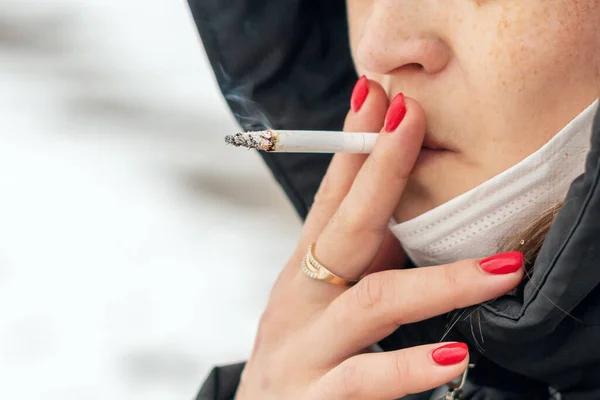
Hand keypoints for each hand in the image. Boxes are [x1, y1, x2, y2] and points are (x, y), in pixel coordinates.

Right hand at [235, 79, 523, 399]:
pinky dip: (408, 367)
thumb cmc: (297, 354)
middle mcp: (298, 300)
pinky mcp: (311, 398)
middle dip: (380, 171)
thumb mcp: (317, 299)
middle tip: (413, 121)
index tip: (378, 97)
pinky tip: (451, 356)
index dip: (352, 147)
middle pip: (342, 228)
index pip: (329, 197)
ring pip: (369, 303)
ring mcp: (302, 349)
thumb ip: (359, 261)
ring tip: (499, 269)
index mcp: (303, 270)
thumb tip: (406, 213)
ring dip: (436, 282)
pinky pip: (363, 380)